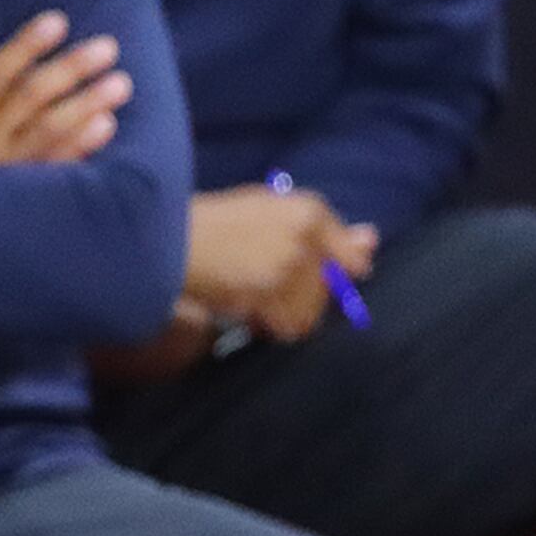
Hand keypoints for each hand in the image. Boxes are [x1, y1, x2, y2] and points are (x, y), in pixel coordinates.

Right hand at [0, 13, 127, 170]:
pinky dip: (79, 145)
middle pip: (27, 96)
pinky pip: (52, 169)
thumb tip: (24, 71)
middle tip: (107, 48)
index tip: (57, 21)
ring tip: (120, 84)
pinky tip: (105, 125)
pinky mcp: (19, 201)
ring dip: (85, 103)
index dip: (26, 46)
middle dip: (68, 69)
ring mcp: (0, 171)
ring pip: (45, 130)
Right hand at [182, 186, 375, 342]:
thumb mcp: (270, 209)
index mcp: (307, 211)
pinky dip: (273, 325)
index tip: (324, 276)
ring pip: (311, 309)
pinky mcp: (266, 296)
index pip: (349, 256)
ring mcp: (286, 269)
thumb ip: (323, 228)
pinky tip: (251, 313)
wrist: (164, 240)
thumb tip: (372, 240)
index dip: (341, 270)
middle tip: (267, 283)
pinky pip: (289, 325)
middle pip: (331, 286)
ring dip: (288, 312)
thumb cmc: (212, 221)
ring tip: (256, 298)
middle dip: (306, 293)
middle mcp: (304, 237)